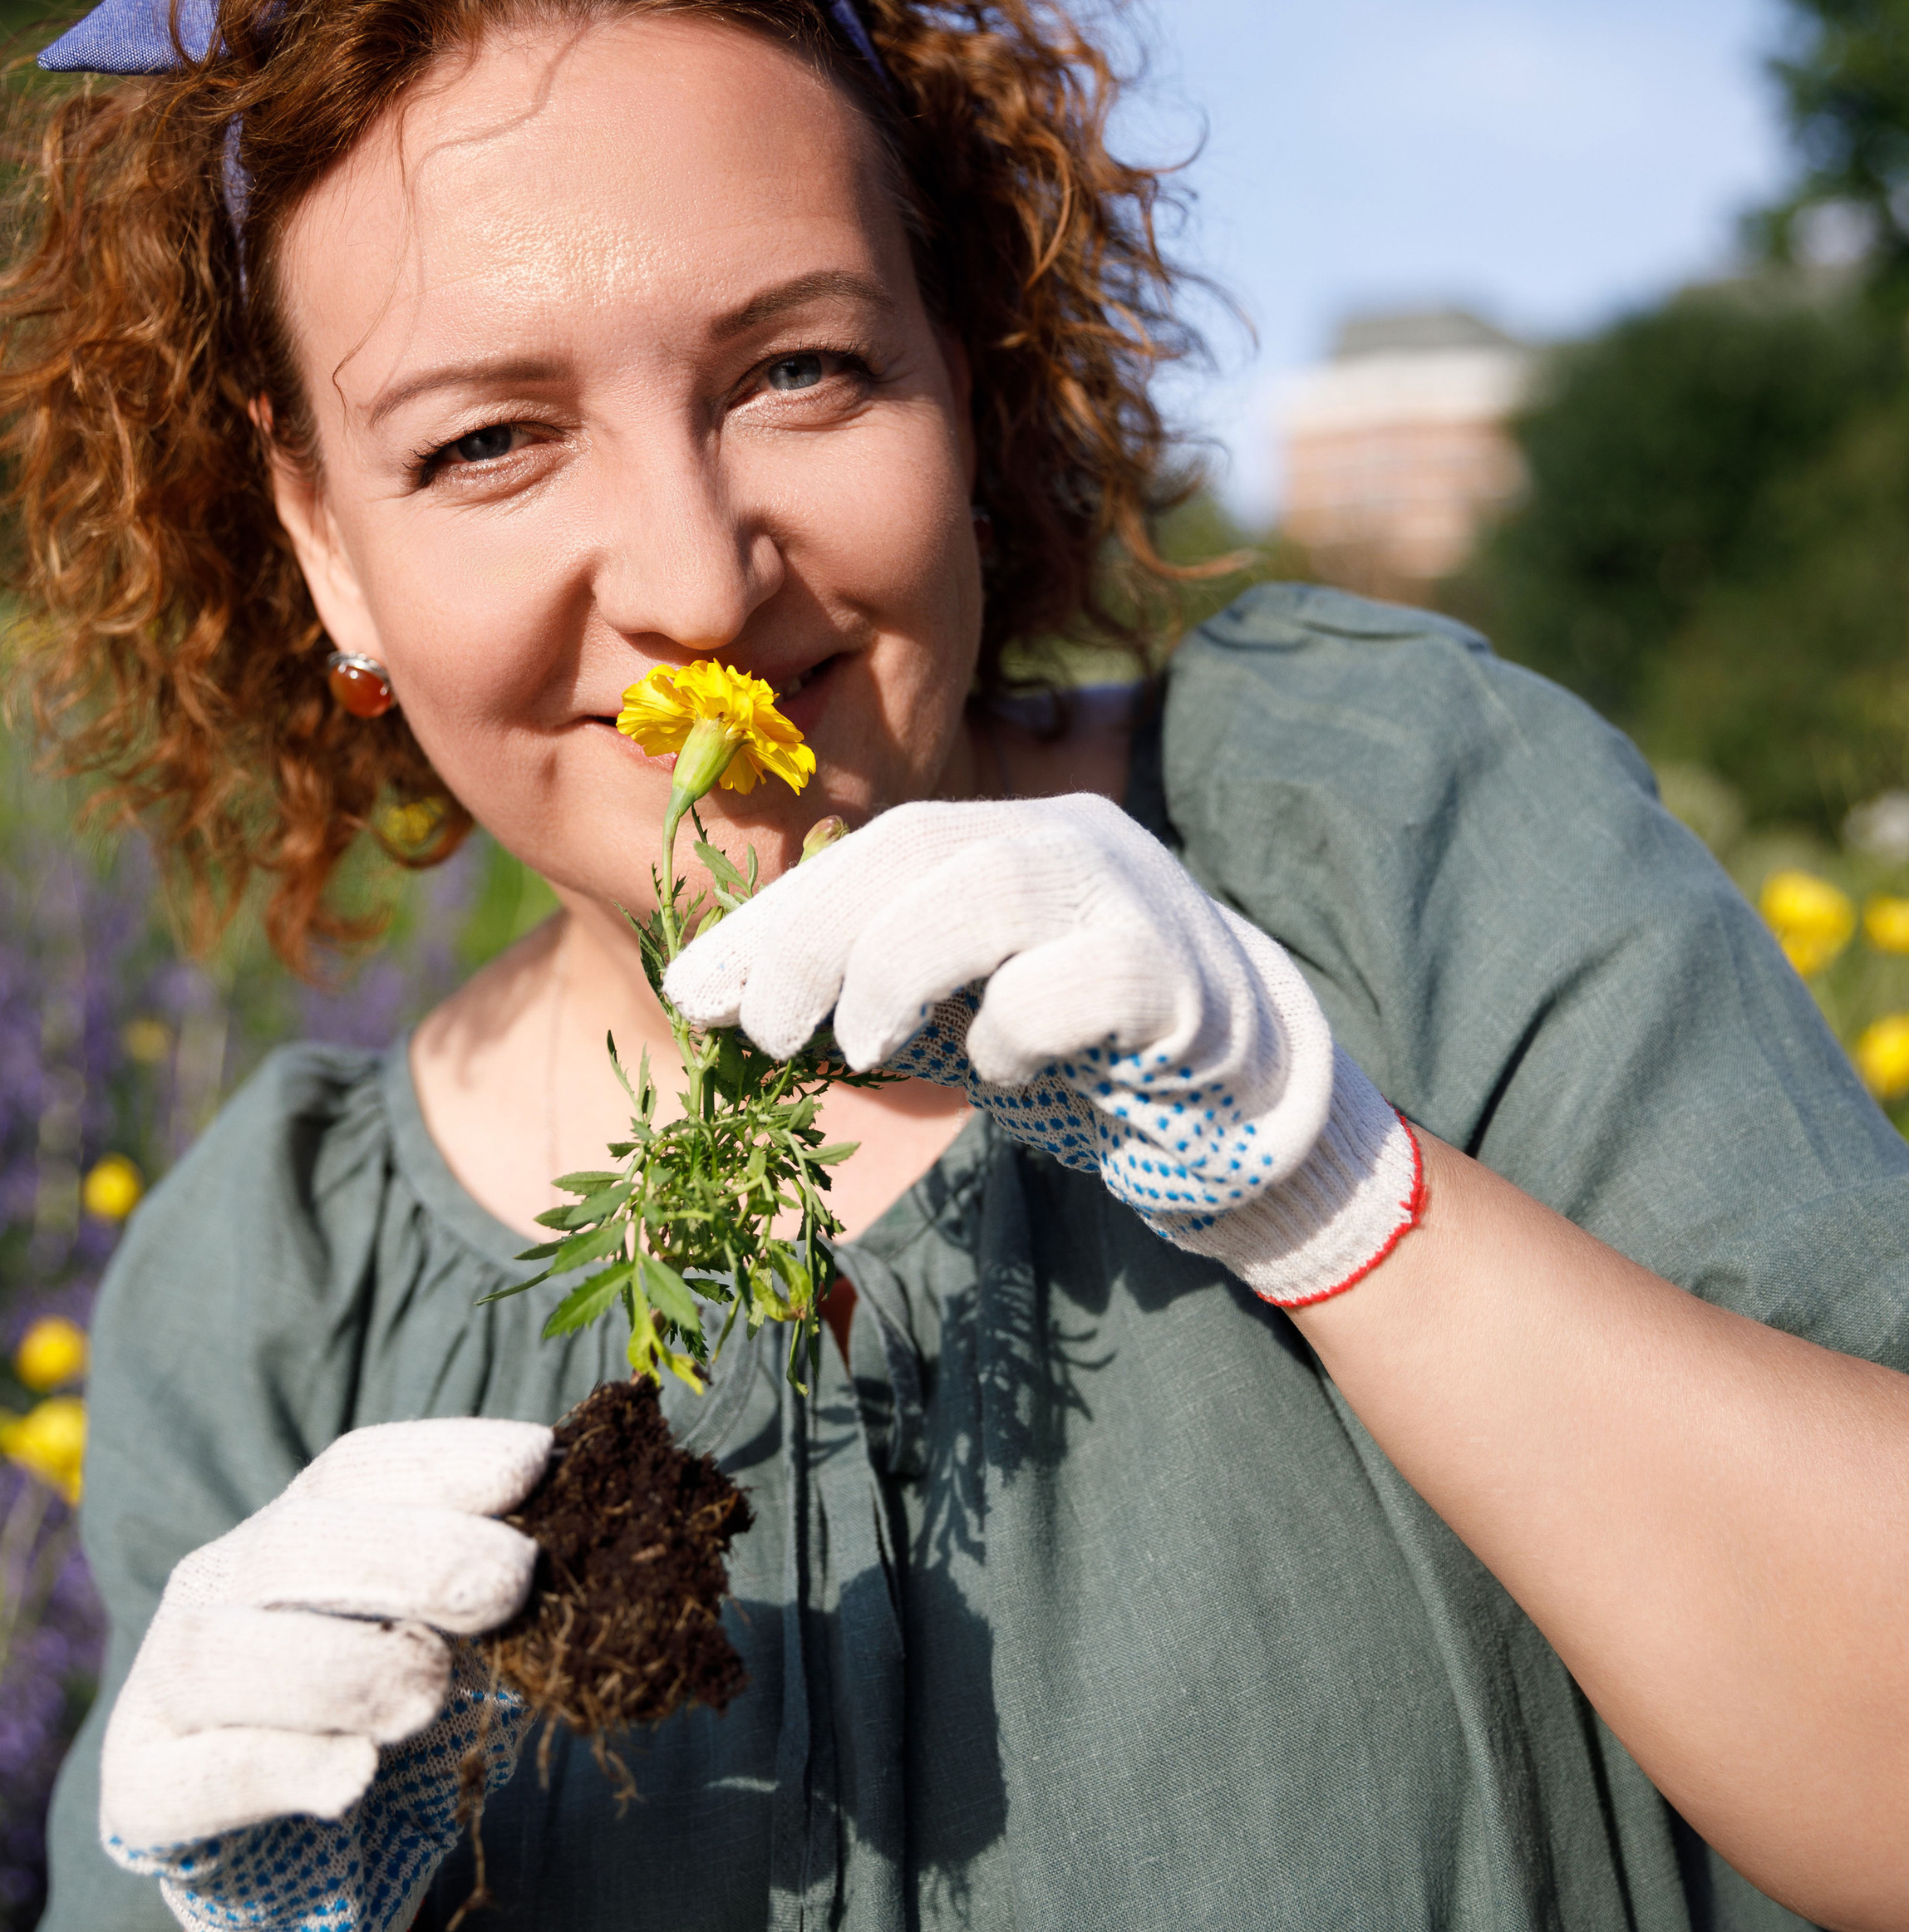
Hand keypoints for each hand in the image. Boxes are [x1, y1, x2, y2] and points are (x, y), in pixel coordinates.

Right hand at [101, 1419, 551, 1931]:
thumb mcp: (444, 1646)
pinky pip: (200, 1774)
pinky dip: (280, 1768)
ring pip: (221, 1653)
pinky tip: (354, 1775)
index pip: (355, 1469)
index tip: (537, 1463)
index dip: (444, 1460)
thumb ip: (490, 1595)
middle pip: (295, 1545)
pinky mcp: (143, 1792)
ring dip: (339, 1664)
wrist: (293, 1872)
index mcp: (290, 1534)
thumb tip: (594, 1530)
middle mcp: (216, 1590)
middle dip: (410, 1555)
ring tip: (429, 1692)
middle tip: (513, 1582)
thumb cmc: (382, 1727)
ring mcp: (164, 1689)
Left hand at [664, 795, 1421, 1306]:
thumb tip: (713, 1001)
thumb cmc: (1073, 1047)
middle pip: (916, 847)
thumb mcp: (952, 1006)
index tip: (695, 991)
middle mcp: (1071, 836)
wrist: (1236, 1101)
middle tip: (764, 1032)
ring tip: (860, 1048)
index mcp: (1008, 830)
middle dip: (813, 938)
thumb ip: (861, 987)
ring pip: (990, 888)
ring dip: (895, 970)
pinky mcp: (1181, 979)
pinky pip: (1077, 982)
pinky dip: (1015, 1029)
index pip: (872, 845)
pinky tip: (1004, 1068)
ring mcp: (1133, 895)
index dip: (776, 915)